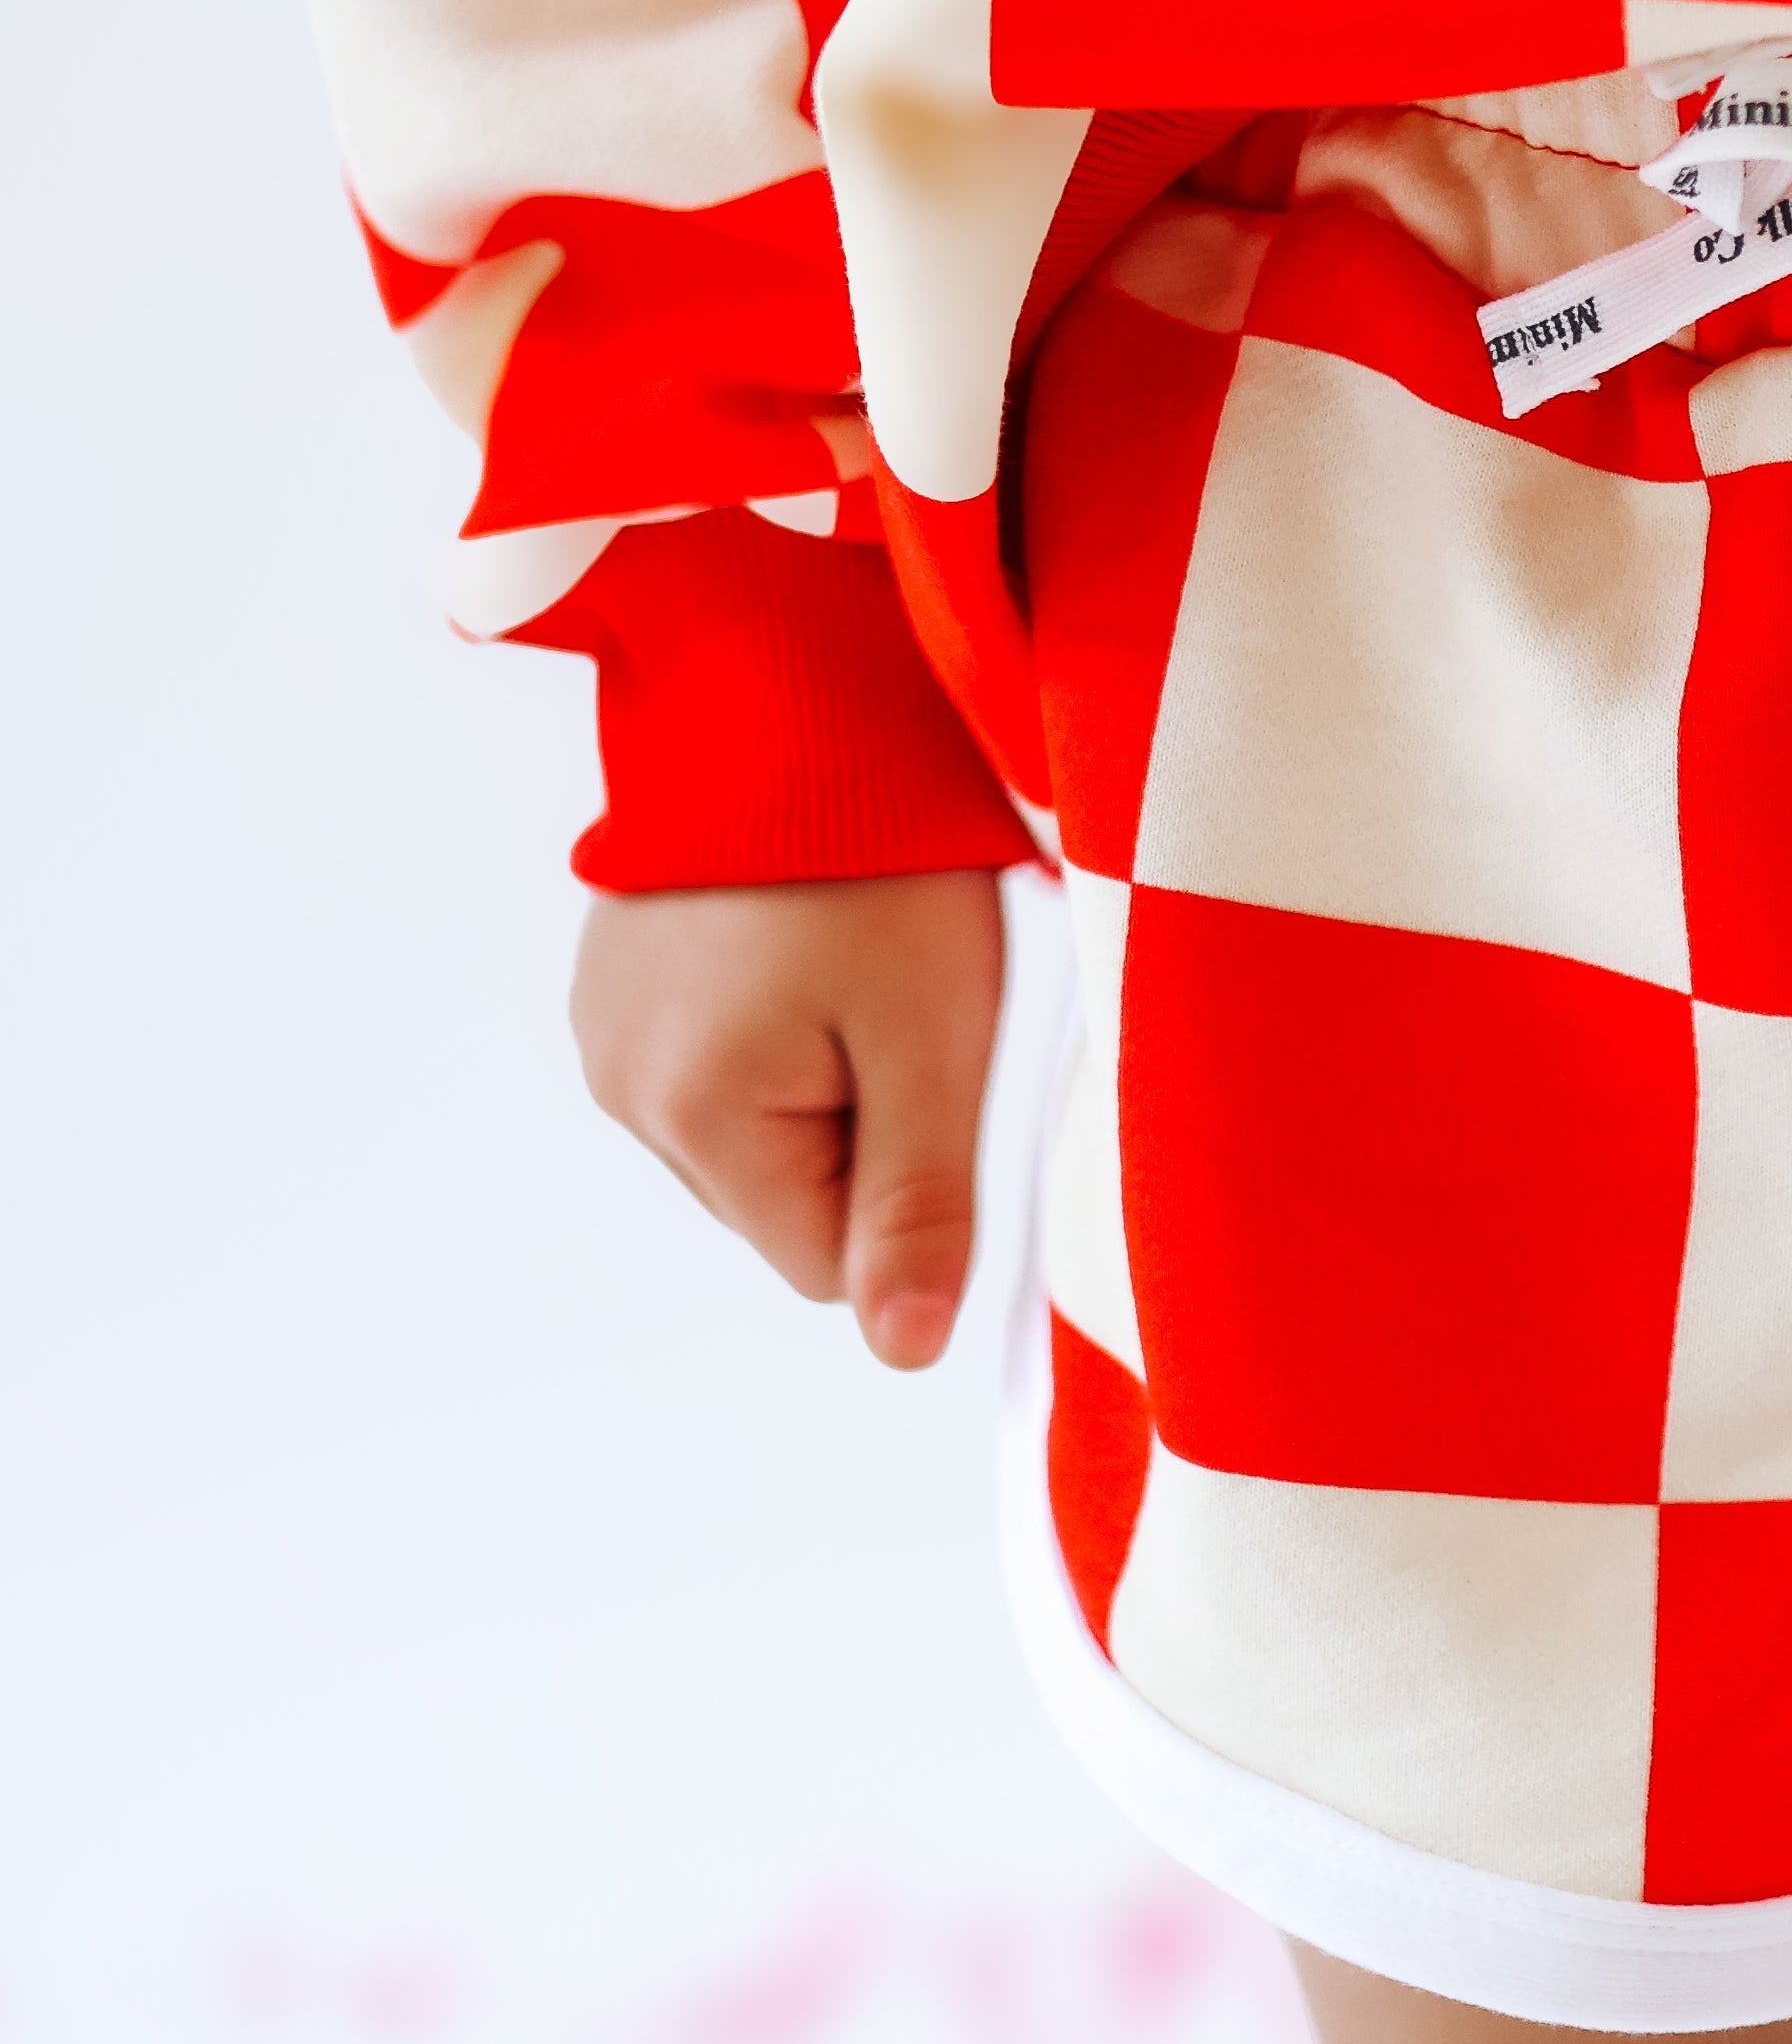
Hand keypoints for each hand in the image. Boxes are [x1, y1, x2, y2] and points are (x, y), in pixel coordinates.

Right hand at [570, 873, 1008, 1369]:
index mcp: (691, 1113)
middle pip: (787, 1199)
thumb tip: (905, 1353)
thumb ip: (919, 1204)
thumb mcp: (934, 1036)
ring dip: (822, 1071)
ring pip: (757, 1132)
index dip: (909, 1187)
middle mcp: (620, 1087)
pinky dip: (777, 1023)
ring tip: (852, 952)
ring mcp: (605, 1030)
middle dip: (863, 1126)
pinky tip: (802, 934)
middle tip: (901, 997)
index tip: (934, 1067)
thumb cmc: (883, 858)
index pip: (825, 1263)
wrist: (798, 690)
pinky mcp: (614, 981)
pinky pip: (719, 1060)